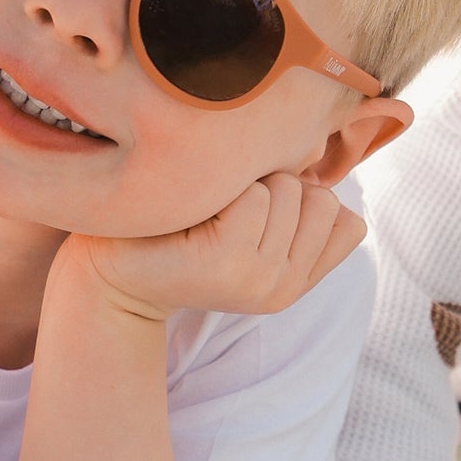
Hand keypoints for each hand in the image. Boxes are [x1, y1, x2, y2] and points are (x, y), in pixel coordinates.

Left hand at [57, 171, 365, 322]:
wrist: (112, 268)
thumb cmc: (181, 232)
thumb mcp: (252, 230)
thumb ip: (298, 213)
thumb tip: (325, 171)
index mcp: (295, 283)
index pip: (348, 223)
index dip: (305, 200)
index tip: (256, 212)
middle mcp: (284, 289)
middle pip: (322, 199)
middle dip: (276, 186)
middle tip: (225, 212)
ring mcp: (260, 281)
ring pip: (289, 192)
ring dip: (247, 184)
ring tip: (208, 213)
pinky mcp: (229, 263)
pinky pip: (255, 197)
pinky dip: (224, 190)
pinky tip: (195, 215)